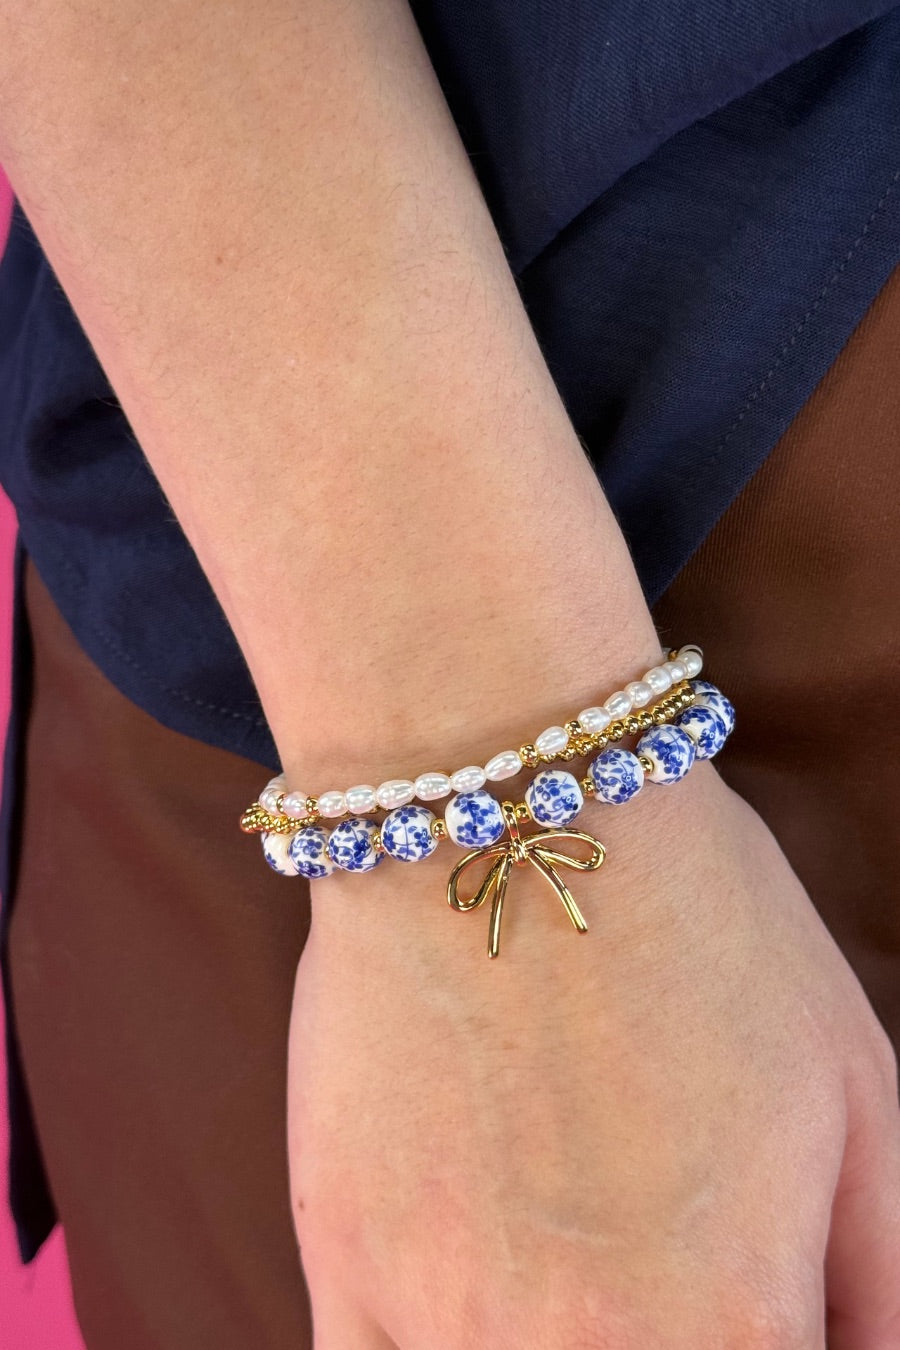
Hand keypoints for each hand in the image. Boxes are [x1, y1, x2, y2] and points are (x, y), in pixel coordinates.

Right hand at [287, 762, 899, 1347]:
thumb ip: (883, 1277)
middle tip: (660, 1250)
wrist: (502, 806)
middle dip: (664, 1331)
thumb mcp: (855, 1085)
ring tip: (568, 1251)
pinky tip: (469, 1294)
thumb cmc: (690, 919)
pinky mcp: (342, 1261)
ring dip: (548, 1343)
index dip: (775, 1346)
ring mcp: (444, 1321)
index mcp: (732, 1327)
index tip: (747, 1294)